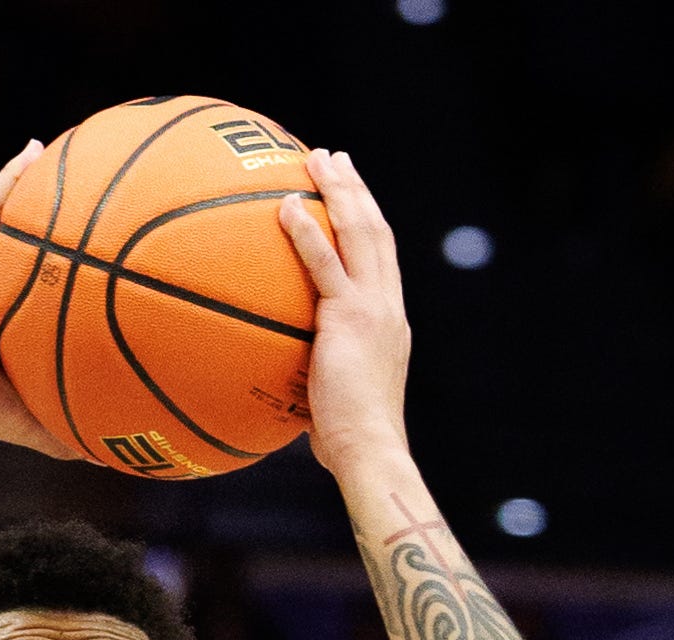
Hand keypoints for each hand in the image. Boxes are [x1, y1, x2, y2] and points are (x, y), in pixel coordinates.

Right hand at [0, 144, 79, 460]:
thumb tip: (106, 458)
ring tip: (71, 151)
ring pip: (13, 214)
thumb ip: (65, 431)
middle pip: (34, 242)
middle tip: (101, 194)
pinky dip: (11, 176)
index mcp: (12, 319)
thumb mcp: (30, 419)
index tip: (108, 254)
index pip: (46, 286)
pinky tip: (35, 150)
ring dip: (37, 183)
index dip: (72, 268)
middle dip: (61, 217)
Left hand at [273, 148, 411, 480]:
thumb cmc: (349, 441)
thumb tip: (284, 377)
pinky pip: (323, 264)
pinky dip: (306, 231)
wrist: (370, 448)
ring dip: (338, 190)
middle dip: (355, 190)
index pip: (381, 258)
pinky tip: (286, 206)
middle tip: (335, 158)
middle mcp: (388, 304)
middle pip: (375, 231)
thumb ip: (318, 373)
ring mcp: (373, 307)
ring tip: (316, 159)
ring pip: (359, 233)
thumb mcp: (335, 397)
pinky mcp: (349, 317)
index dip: (367, 221)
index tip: (352, 193)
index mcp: (389, 319)